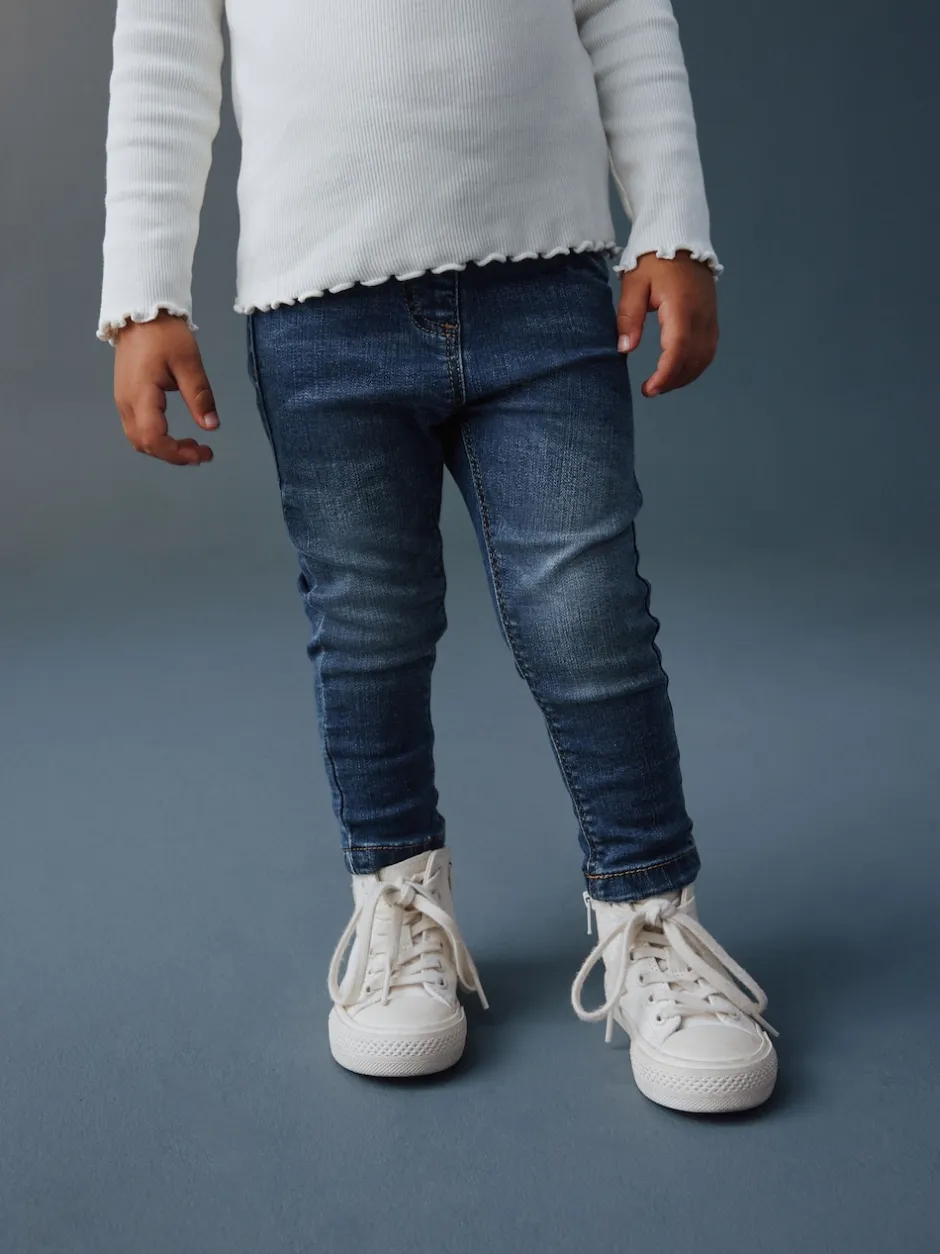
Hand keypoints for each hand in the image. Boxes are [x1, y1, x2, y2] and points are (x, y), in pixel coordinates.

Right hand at [113, 311, 218, 465]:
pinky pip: (138, 427)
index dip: (177, 453)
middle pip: (143, 444)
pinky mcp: (125, 396)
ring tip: (192, 445)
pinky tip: (175, 433)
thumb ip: (199, 396)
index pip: (153, 438)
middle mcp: (126, 402)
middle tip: (202, 452)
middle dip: (173, 455)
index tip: (203, 453)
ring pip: (138, 438)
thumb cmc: (164, 333)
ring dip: (164, 448)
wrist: (141, 310)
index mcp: (140, 395)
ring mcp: (122, 400)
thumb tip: (211, 426)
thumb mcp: (188, 362)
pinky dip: (157, 437)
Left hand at [616, 250, 718, 397]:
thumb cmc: (652, 260)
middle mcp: (702, 315)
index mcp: (682, 307)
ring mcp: (710, 317)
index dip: (665, 374)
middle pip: (694, 359)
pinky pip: (709, 349)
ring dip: (685, 376)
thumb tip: (624, 349)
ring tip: (663, 384)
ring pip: (704, 358)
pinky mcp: (712, 317)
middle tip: (650, 389)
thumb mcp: (634, 284)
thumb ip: (629, 317)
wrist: (679, 237)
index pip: (678, 349)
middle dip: (672, 380)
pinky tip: (679, 370)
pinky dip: (695, 365)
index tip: (649, 389)